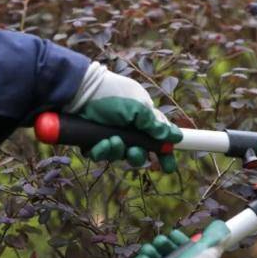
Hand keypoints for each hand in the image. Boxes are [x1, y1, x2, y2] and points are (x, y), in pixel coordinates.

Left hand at [64, 62, 181, 172]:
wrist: (80, 90)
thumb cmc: (113, 94)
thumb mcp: (139, 108)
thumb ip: (156, 125)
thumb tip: (176, 138)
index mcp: (143, 118)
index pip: (158, 139)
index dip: (164, 153)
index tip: (169, 167)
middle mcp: (127, 128)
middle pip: (138, 153)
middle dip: (137, 156)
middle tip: (133, 151)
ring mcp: (109, 135)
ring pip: (119, 156)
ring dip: (117, 152)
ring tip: (112, 141)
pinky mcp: (92, 140)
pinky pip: (100, 155)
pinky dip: (101, 151)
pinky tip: (100, 142)